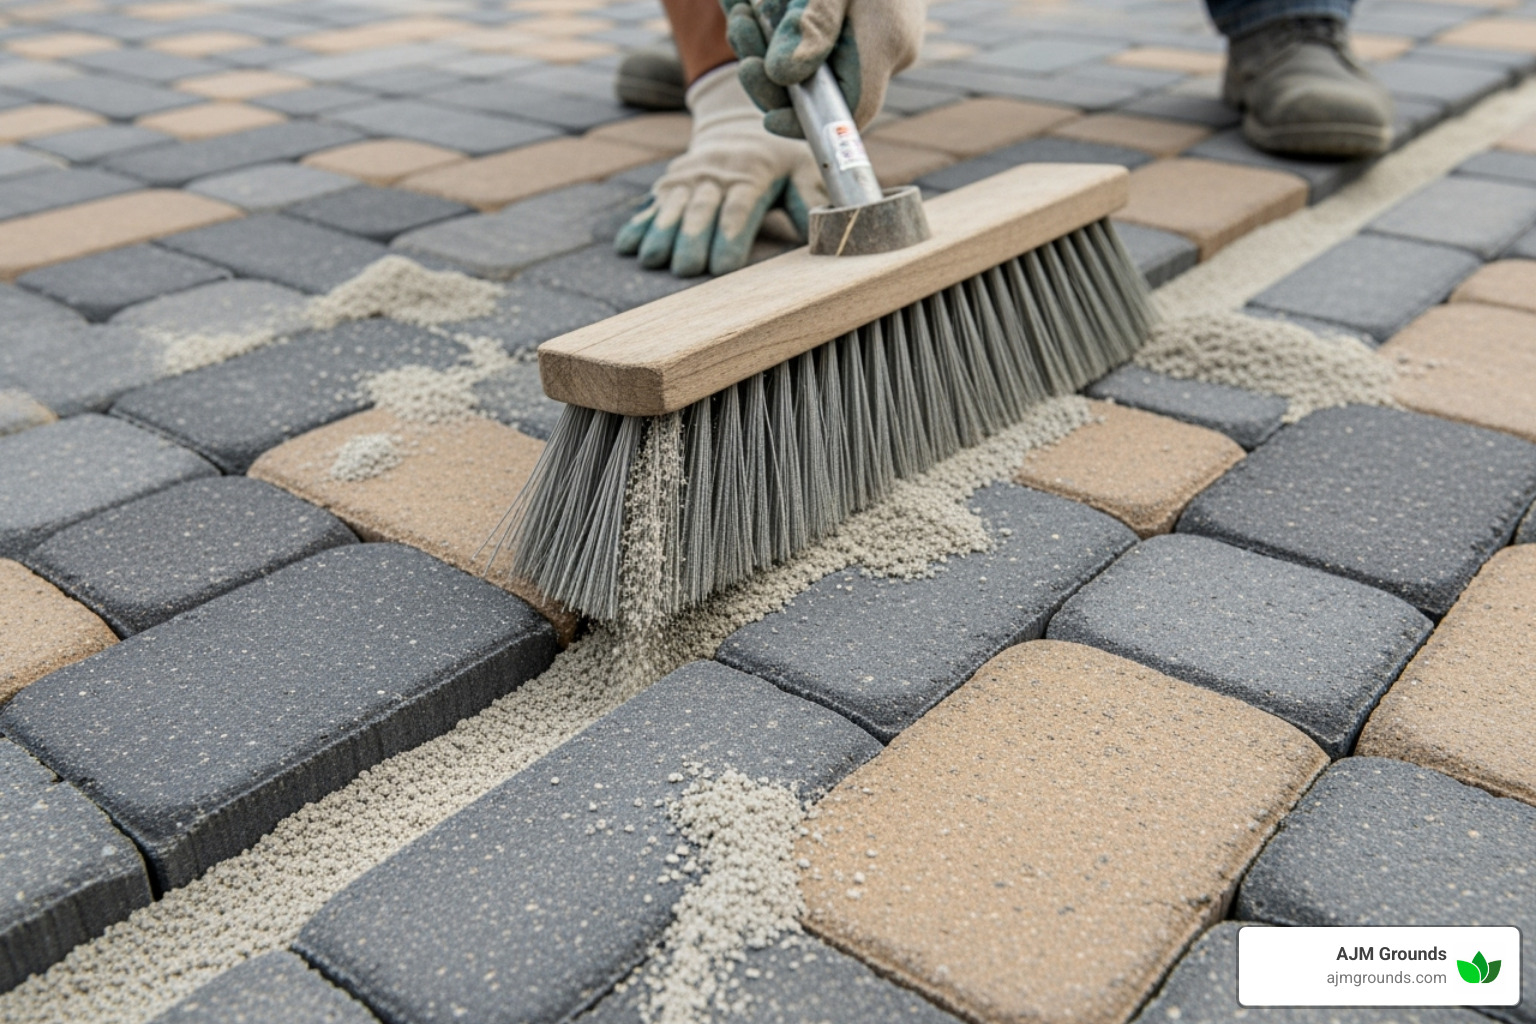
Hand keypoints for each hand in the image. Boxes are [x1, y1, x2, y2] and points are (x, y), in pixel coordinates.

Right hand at [615, 64, 826, 276]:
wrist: (738, 122)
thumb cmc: (780, 157)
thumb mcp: (805, 167)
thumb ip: (812, 197)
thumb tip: (823, 228)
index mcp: (752, 173)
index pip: (739, 206)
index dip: (729, 235)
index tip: (722, 266)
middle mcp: (717, 173)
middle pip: (701, 209)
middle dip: (691, 239)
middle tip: (684, 269)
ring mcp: (689, 177)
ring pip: (673, 207)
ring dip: (661, 233)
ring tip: (652, 260)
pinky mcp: (669, 184)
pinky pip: (651, 204)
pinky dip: (639, 225)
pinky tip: (627, 246)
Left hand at [723, 0, 925, 136]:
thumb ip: (812, 25)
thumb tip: (782, 75)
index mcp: (885, 43)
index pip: (853, 110)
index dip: (808, 124)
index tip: (770, 118)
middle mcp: (881, 50)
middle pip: (819, 88)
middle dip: (770, 68)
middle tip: (740, 29)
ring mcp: (866, 38)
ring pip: (806, 63)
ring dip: (763, 40)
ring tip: (740, 9)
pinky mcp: (850, 24)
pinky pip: (807, 39)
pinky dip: (773, 24)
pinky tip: (744, 2)